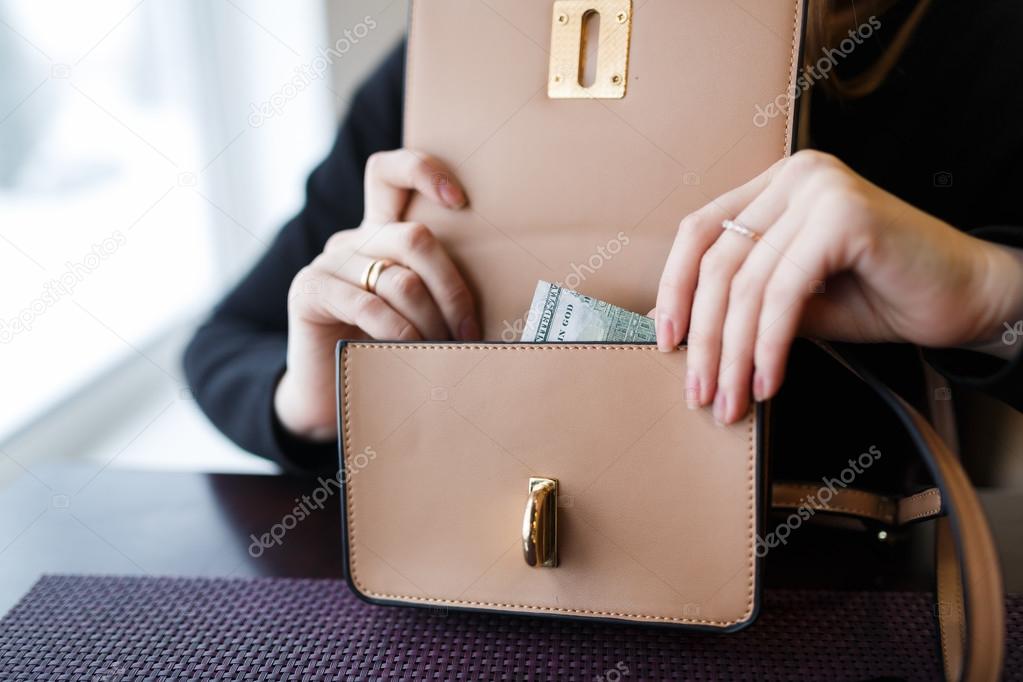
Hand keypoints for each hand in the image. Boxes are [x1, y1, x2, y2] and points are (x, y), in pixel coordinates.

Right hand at [275, 149, 478, 440]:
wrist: (329, 392)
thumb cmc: (387, 350)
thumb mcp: (419, 311)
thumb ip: (439, 289)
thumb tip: (505, 289)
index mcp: (382, 232)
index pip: (390, 173)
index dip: (423, 170)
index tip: (460, 201)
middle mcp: (355, 239)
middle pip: (415, 237)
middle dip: (452, 289)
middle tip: (469, 331)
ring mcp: (328, 262)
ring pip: (400, 279)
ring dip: (432, 321)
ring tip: (446, 352)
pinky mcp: (309, 290)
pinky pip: (368, 306)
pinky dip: (399, 332)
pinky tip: (411, 351)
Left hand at [655, 150, 1022, 423]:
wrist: (968, 297)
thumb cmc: (881, 296)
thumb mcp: (796, 300)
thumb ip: (746, 301)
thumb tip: (687, 336)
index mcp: (775, 187)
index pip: (700, 231)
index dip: (674, 288)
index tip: (666, 340)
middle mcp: (794, 177)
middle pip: (717, 262)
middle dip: (704, 337)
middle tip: (699, 392)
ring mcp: (819, 189)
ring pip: (746, 282)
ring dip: (733, 353)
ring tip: (731, 401)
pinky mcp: (843, 216)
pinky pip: (783, 292)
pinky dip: (769, 345)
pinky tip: (768, 383)